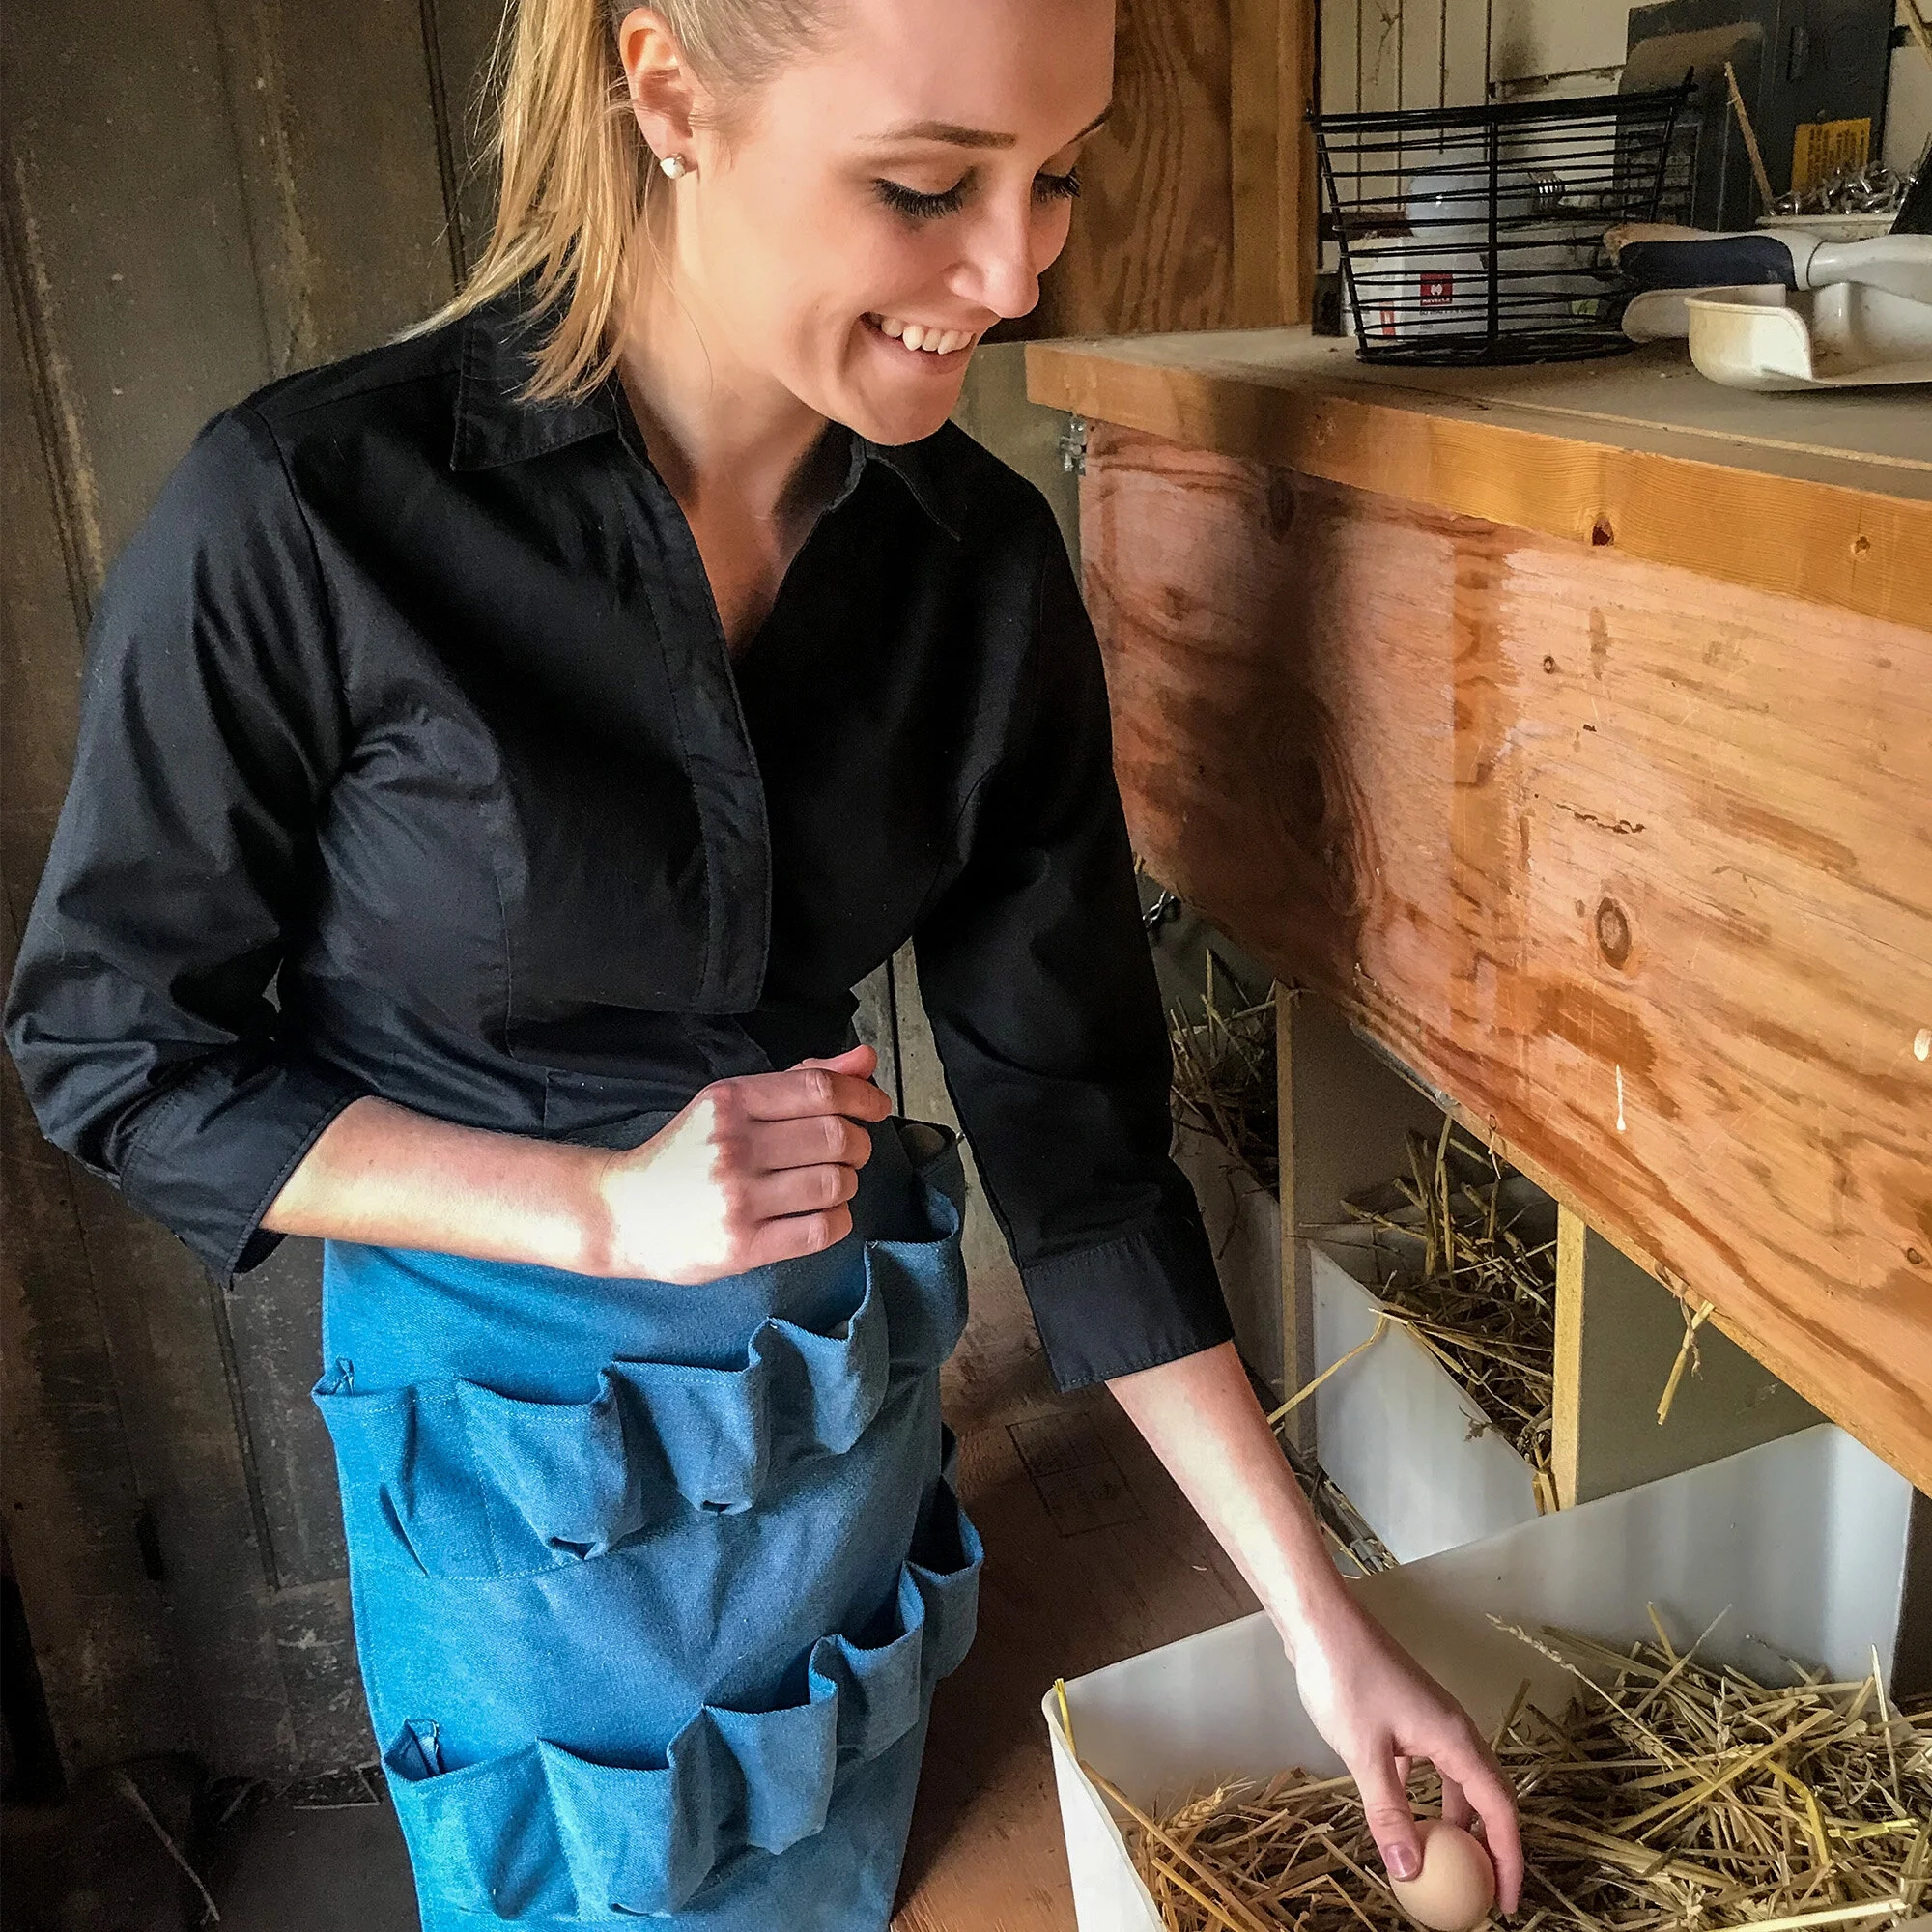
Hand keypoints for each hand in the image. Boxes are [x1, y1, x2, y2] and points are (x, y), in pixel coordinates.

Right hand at [586, 1045, 892, 1280]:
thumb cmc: (684, 1156)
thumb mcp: (732, 1105)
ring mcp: (737, 1198)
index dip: (862, 1096)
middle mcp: (734, 1146)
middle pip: (836, 1137)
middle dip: (858, 1143)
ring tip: (830, 1183)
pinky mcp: (742, 1245)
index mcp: (731, 1102)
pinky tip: (823, 1214)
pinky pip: (820, 1229)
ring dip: (847, 1183)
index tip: (876, 1107)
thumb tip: (865, 1059)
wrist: (622, 1212)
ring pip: (835, 1184)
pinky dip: (838, 1220)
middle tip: (850, 1152)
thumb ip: (799, 1080)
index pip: (819, 1089)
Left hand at [1289, 1596, 1522, 1912]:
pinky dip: (1425, 1798)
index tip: (1506, 1903)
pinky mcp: (1405, 1716)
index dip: (1509, 1859)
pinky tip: (1405, 1817)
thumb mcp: (1365, 1753)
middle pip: (1487, 1797)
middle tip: (1481, 1892)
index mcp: (1455, 1739)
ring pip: (1456, 1782)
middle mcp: (1452, 1730)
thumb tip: (1410, 1873)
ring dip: (1455, 1823)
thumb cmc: (1345, 1678)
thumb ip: (1388, 1814)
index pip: (1500, 1809)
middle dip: (1490, 1847)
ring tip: (1445, 1863)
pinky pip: (1428, 1768)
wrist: (1320, 1620)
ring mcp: (1429, 1721)